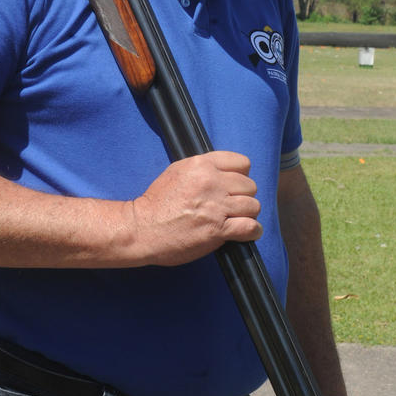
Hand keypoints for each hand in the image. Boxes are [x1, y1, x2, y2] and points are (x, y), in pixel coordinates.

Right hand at [130, 151, 261, 265]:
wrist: (142, 228)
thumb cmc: (156, 204)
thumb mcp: (177, 172)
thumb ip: (202, 169)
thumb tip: (223, 172)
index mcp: (201, 165)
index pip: (242, 163)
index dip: (241, 176)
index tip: (234, 186)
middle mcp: (211, 182)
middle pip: (249, 185)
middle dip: (243, 197)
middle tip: (233, 206)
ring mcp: (216, 206)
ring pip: (253, 205)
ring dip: (248, 214)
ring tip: (238, 220)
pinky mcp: (217, 229)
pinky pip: (250, 227)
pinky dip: (252, 231)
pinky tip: (245, 233)